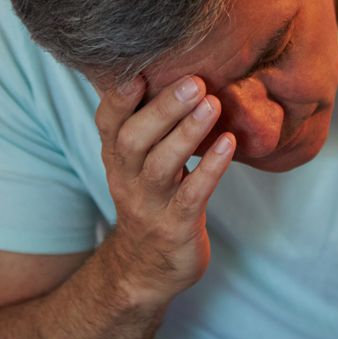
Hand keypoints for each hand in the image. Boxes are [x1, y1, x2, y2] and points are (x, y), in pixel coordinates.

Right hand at [94, 75, 235, 307]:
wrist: (146, 269)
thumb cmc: (153, 200)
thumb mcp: (141, 164)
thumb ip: (151, 126)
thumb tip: (178, 73)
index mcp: (117, 158)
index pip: (108, 122)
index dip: (119, 97)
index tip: (139, 69)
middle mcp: (126, 178)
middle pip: (135, 138)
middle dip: (163, 108)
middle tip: (194, 81)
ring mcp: (150, 204)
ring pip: (161, 165)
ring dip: (187, 133)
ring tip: (212, 104)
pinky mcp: (176, 226)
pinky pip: (192, 194)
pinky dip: (211, 168)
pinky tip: (229, 144)